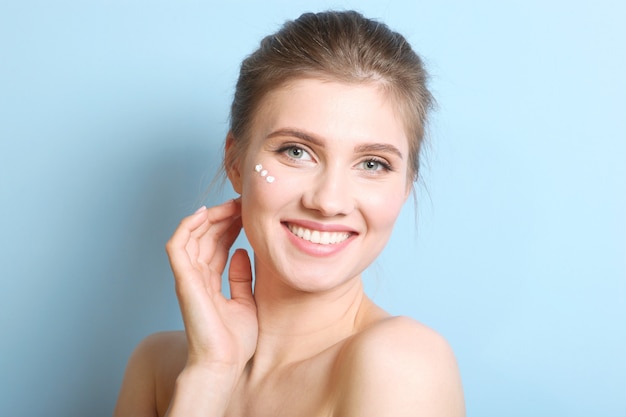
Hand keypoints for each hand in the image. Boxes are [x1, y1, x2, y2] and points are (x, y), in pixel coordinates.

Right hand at [165, 199, 257, 373]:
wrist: (224, 363)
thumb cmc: (234, 341)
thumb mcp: (245, 302)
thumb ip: (240, 277)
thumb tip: (240, 252)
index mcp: (210, 282)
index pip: (216, 245)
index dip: (229, 226)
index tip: (246, 214)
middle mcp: (196, 277)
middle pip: (205, 237)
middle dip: (222, 217)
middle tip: (241, 204)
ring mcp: (188, 278)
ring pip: (191, 236)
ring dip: (209, 217)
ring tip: (229, 205)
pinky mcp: (184, 280)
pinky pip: (178, 246)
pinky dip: (187, 227)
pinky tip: (203, 213)